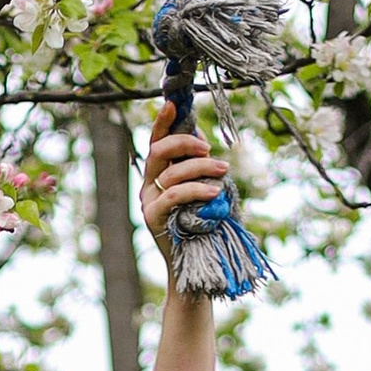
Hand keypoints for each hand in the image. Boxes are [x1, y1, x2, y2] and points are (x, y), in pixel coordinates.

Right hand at [142, 101, 234, 265]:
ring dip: (200, 167)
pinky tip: (215, 191)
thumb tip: (203, 141)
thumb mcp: (204, 191)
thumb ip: (199, 168)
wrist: (196, 267)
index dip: (163, 122)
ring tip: (222, 170)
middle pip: (158, 151)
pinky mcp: (153, 218)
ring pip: (170, 172)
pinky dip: (195, 189)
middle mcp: (148, 185)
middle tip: (209, 148)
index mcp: (158, 175)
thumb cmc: (204, 226)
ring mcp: (148, 201)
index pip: (157, 142)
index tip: (173, 103)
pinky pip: (173, 195)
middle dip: (185, 144)